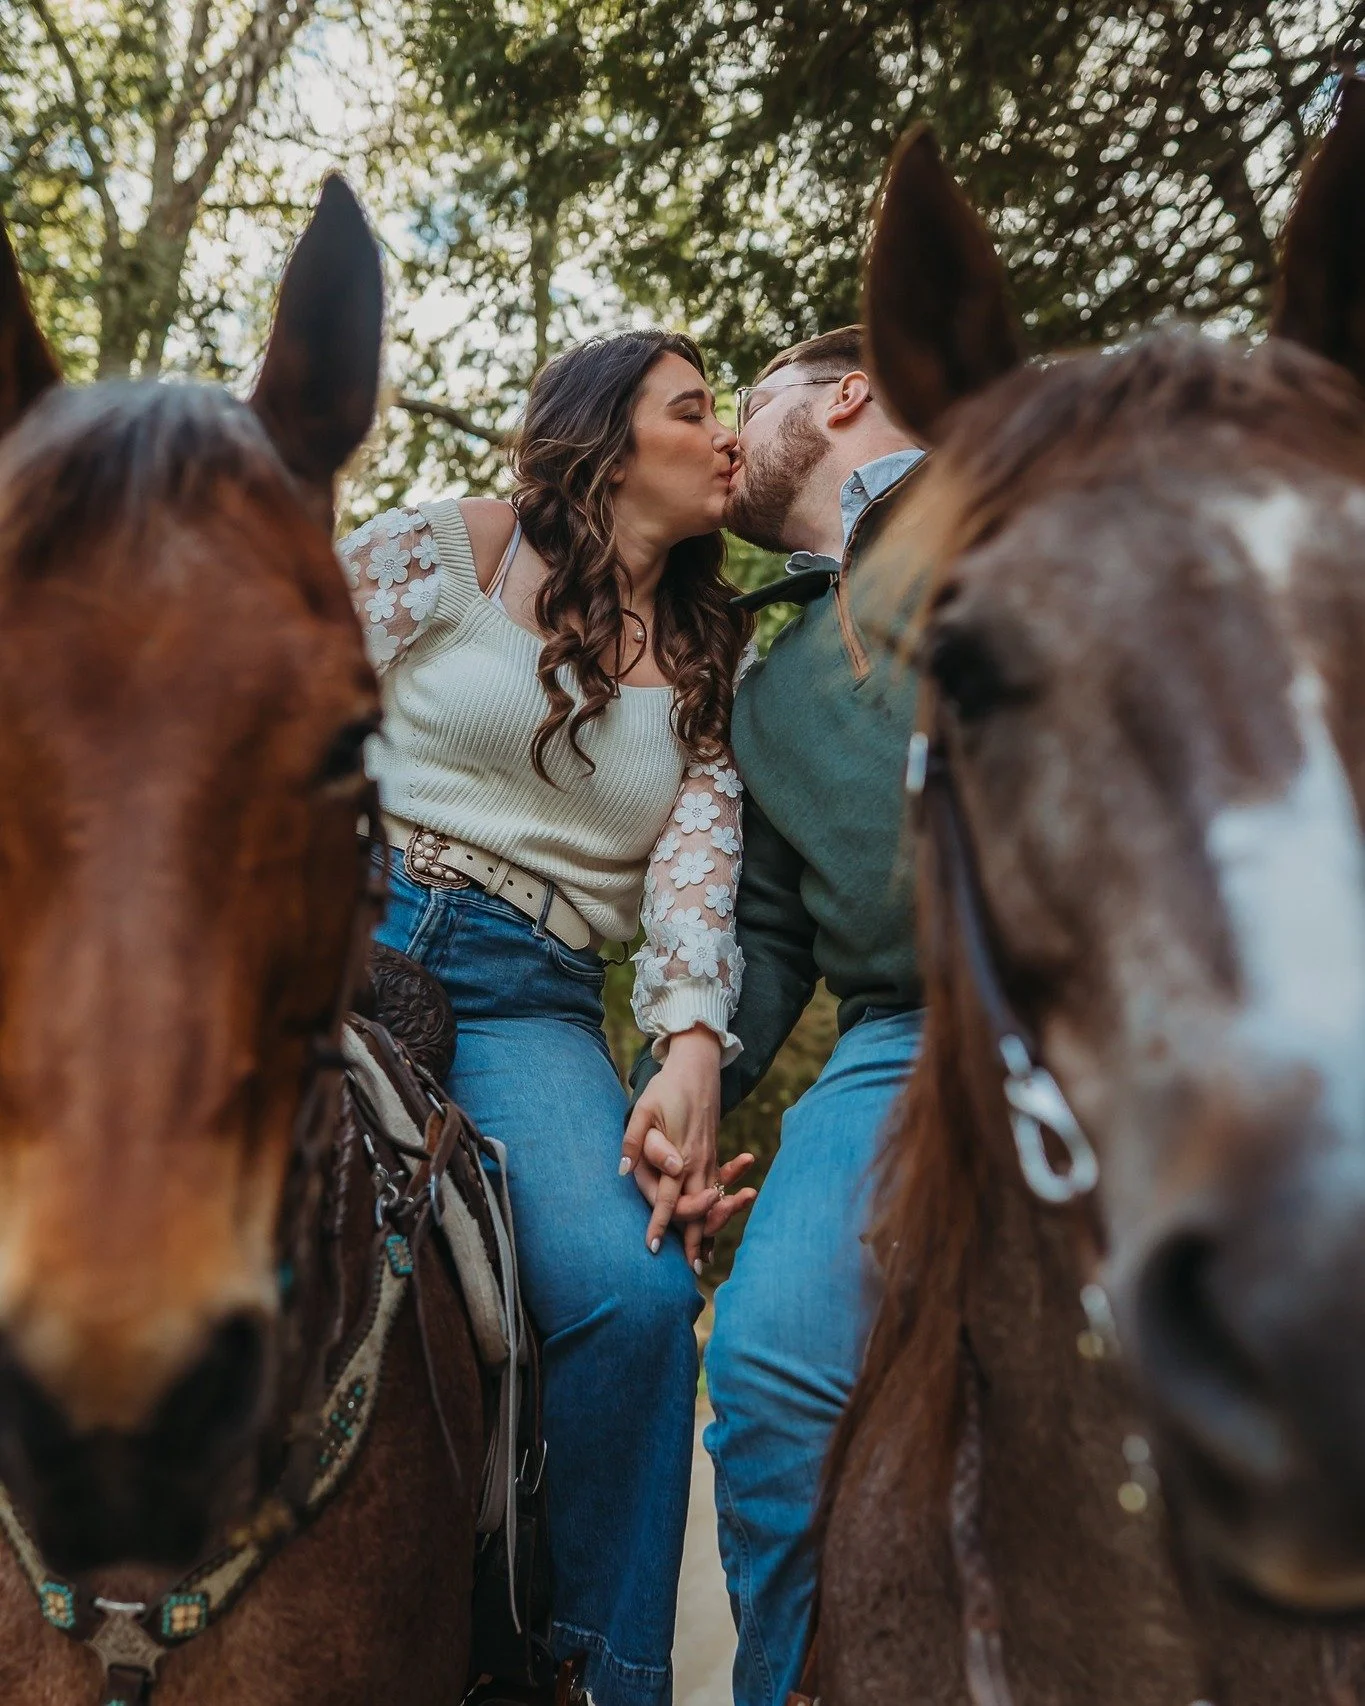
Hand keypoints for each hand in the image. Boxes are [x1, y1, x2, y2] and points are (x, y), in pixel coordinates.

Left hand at [621, 1027, 754, 1266]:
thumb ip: (636, 1141)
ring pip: (710, 1204)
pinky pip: (717, 1189)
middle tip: (691, 1272)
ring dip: (709, 1232)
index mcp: (680, 1155)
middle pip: (696, 1210)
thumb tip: (625, 1170)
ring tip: (705, 1260)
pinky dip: (718, 1211)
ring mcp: (709, 1158)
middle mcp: (698, 1162)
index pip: (669, 1199)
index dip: (661, 1224)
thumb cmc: (666, 1089)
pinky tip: (717, 1226)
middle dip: (693, 1241)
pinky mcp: (713, 1153)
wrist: (699, 1067)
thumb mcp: (643, 1109)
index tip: (654, 1248)